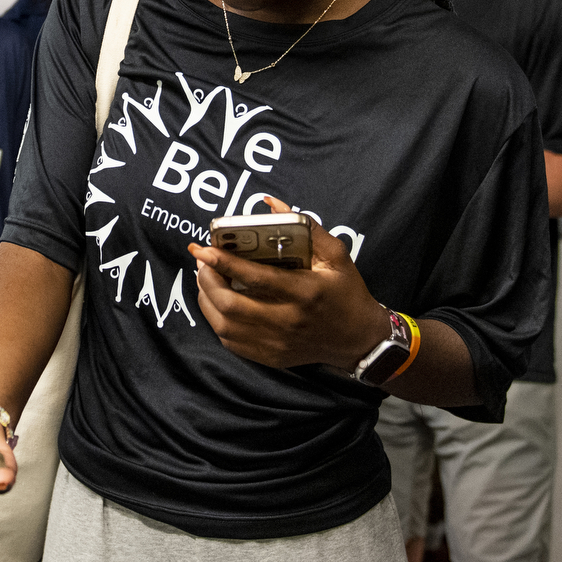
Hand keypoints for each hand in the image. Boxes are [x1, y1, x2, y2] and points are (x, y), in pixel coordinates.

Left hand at [190, 197, 387, 371]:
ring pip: (225, 325)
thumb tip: (272, 204)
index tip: (202, 248)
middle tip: (202, 261)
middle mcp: (288, 321)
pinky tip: (217, 302)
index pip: (256, 278)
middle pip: (231, 305)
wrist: (360, 340)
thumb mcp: (336, 255)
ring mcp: (277, 343)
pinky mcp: (271, 356)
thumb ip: (306, 227)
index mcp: (305, 292)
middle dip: (207, 280)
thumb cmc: (346, 292)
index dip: (224, 263)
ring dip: (207, 299)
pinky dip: (216, 320)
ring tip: (206, 278)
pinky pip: (231, 341)